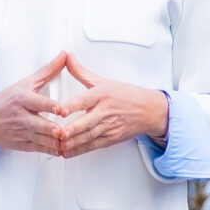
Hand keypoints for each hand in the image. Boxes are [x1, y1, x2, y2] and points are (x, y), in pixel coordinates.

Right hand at [0, 52, 73, 155]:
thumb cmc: (5, 101)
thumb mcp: (25, 83)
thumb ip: (48, 71)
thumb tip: (64, 55)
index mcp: (20, 99)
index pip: (36, 102)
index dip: (48, 106)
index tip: (60, 108)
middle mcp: (19, 116)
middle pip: (37, 124)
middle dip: (49, 128)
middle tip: (62, 130)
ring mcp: (20, 132)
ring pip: (39, 138)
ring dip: (54, 141)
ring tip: (67, 141)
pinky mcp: (22, 144)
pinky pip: (38, 148)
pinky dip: (50, 150)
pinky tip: (62, 149)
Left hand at [50, 54, 171, 158]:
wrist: (150, 110)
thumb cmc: (126, 95)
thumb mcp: (103, 81)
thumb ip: (81, 71)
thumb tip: (67, 57)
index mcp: (102, 95)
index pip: (85, 100)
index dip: (73, 105)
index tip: (61, 110)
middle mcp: (105, 111)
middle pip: (87, 122)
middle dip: (73, 130)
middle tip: (59, 134)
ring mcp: (109, 126)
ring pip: (89, 136)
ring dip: (73, 143)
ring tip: (59, 146)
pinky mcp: (111, 138)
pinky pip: (94, 145)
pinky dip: (80, 150)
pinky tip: (68, 152)